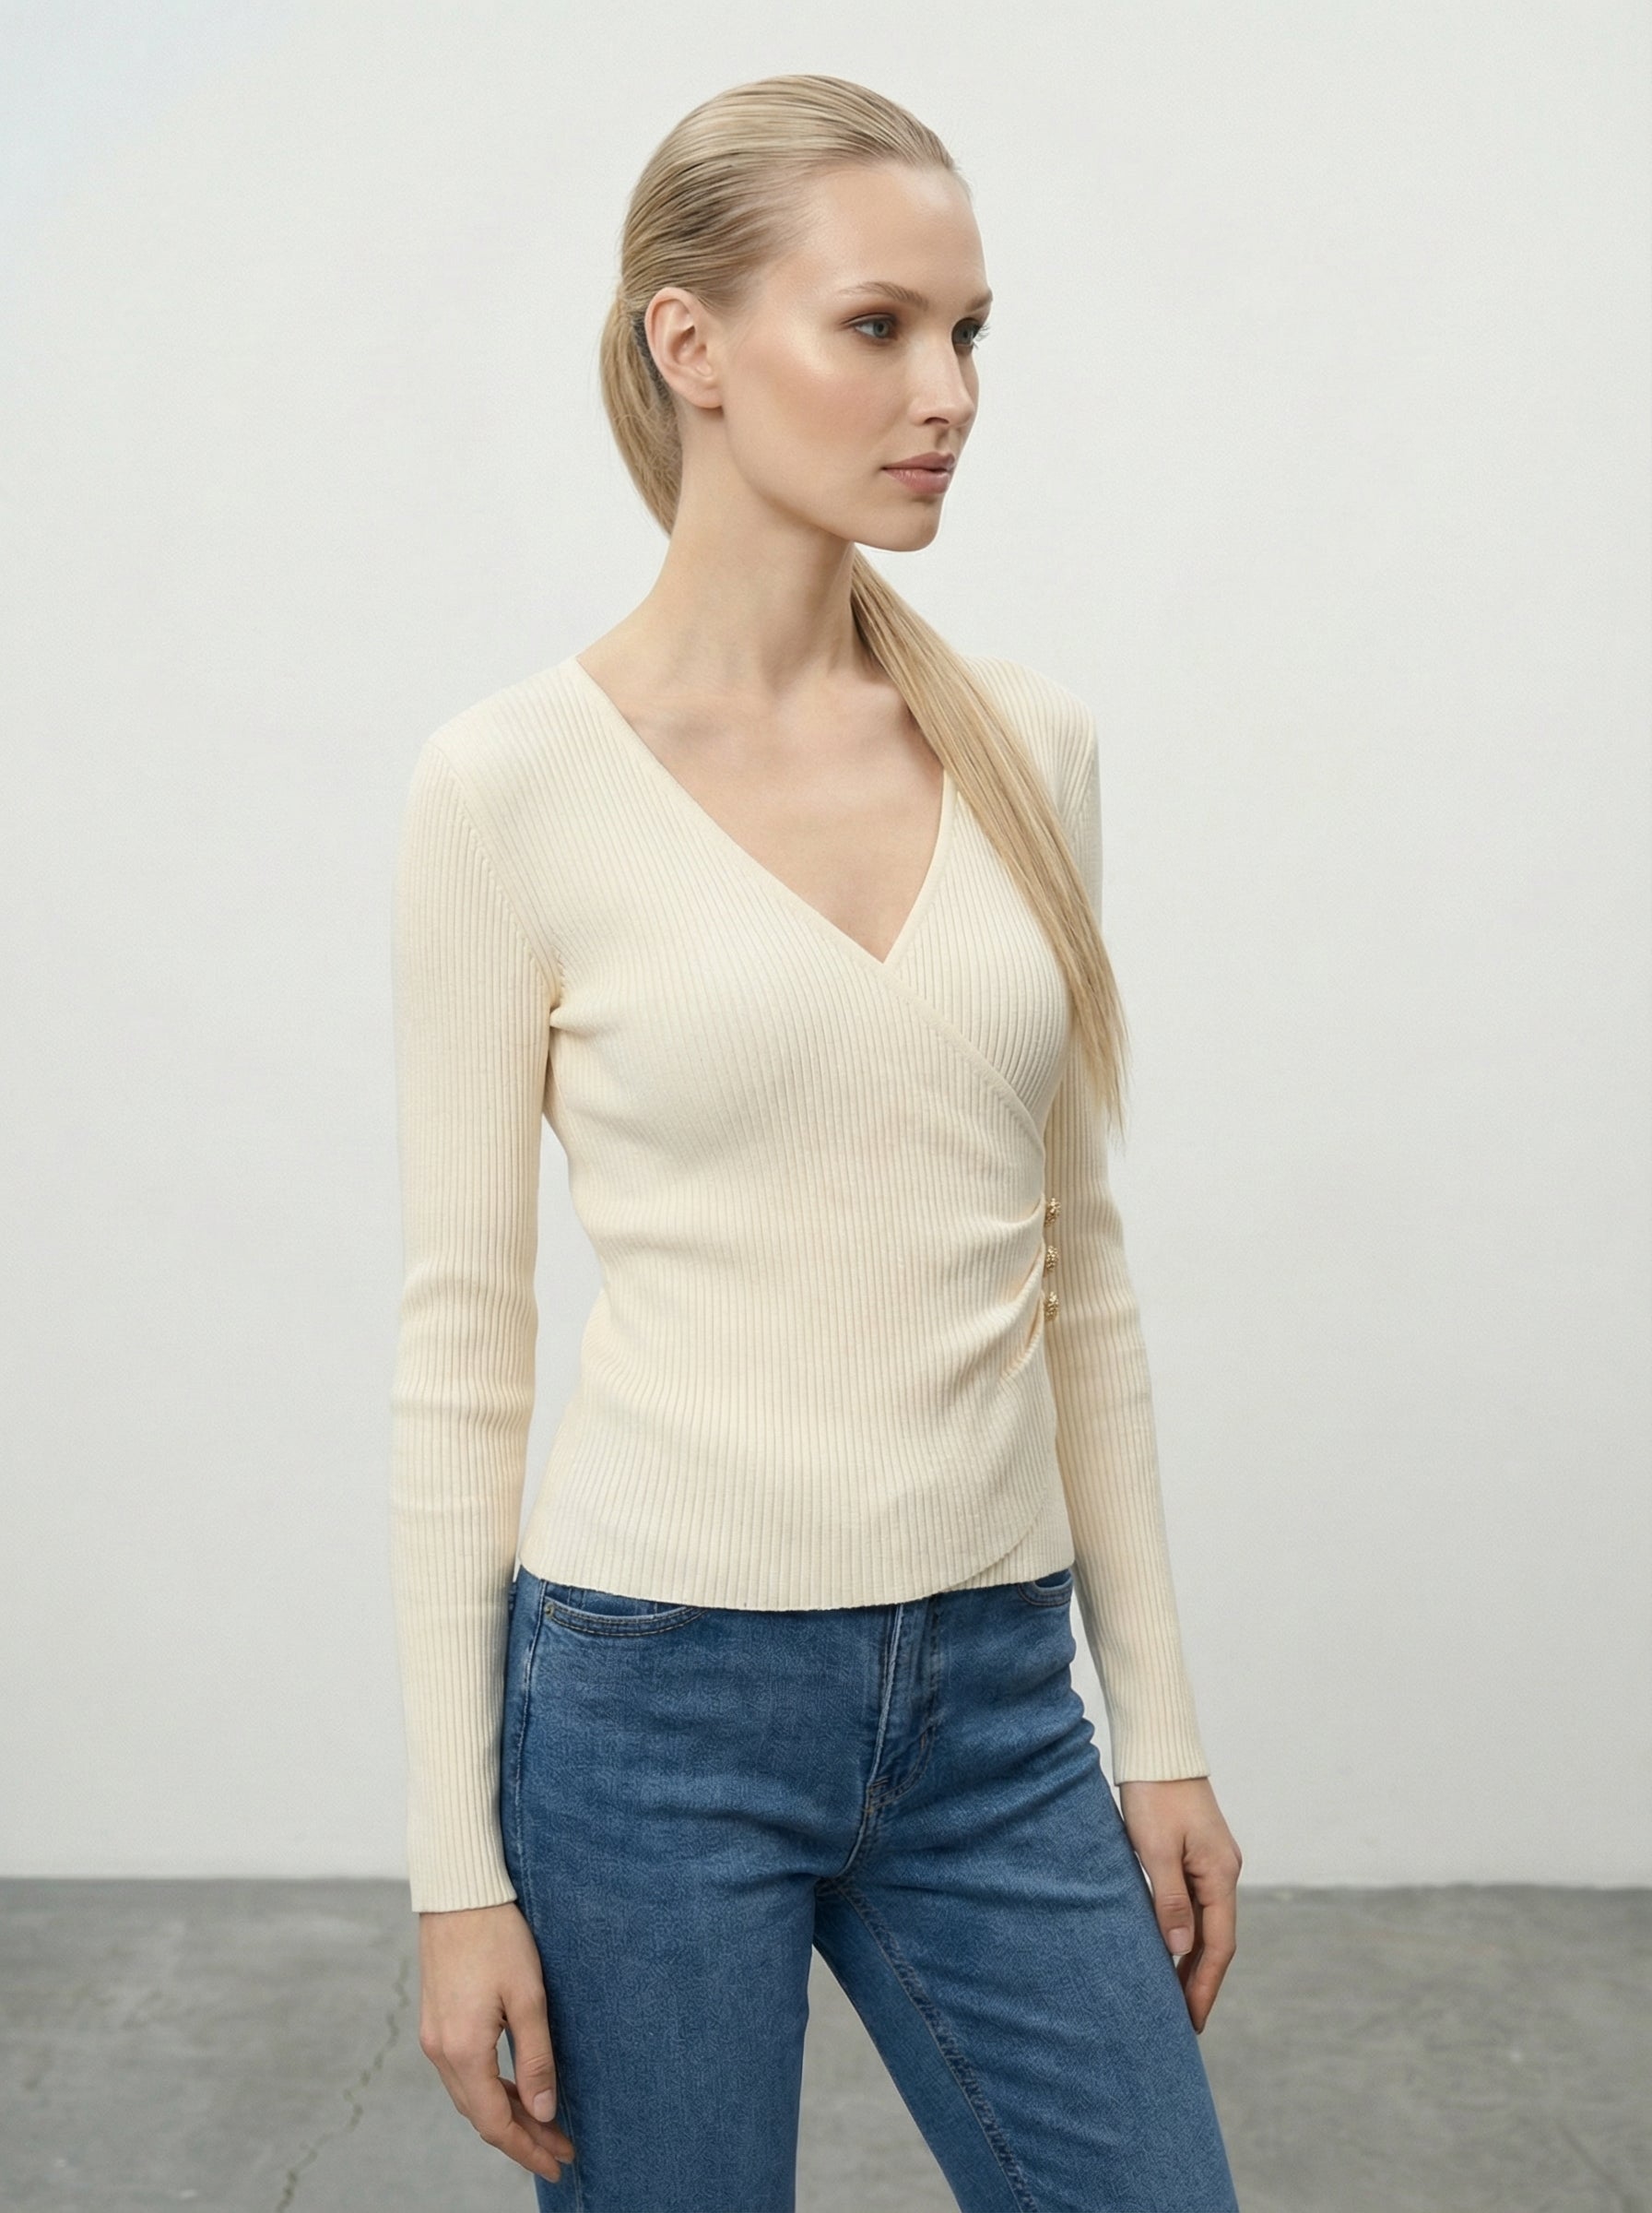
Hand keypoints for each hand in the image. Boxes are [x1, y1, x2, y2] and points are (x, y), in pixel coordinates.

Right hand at [416, 1900, 576, 2182]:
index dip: (528, 2149)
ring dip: (507, 2115)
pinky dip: (492, 2090)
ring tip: (545, 2126)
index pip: (495, 2122)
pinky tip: (516, 2089)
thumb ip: (536, 2057)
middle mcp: (441, 2052)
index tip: (559, 2164)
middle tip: (562, 2150)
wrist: (458, 1893)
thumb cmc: (497, 1936)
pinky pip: (464, 2074)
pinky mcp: (437, 2022)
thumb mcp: (528, 1996)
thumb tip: (544, 2112)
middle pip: (482, 2115)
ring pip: (472, 2097)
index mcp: (463, 2050)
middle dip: (522, 2138)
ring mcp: (434, 2037)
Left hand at [1117, 1775, 1240, 2033]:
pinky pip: (1196, 1903)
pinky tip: (1169, 1944)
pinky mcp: (1197, 1851)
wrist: (1158, 1747)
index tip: (1191, 2021)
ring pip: (1206, 1922)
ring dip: (1192, 1957)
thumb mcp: (1155, 1849)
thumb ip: (1170, 1900)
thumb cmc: (1154, 1795)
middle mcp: (1223, 1871)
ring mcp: (1212, 1861)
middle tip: (1181, 2019)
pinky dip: (1186, 1930)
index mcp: (1220, 1874)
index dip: (1204, 1985)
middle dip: (1200, 1979)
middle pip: (1216, 1939)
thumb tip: (1181, 1951)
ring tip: (1172, 1993)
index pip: (1218, 1945)